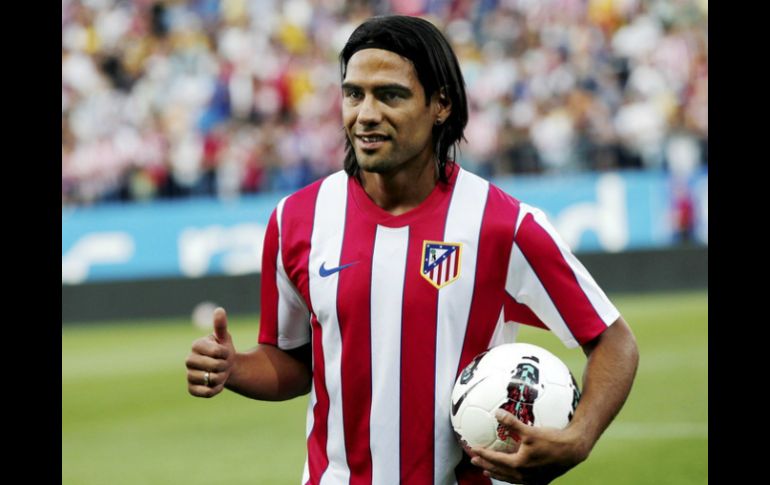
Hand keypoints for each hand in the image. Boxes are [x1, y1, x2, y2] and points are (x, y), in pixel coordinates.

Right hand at [186, 307, 235, 397]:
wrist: (224, 368)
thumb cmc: (223, 350)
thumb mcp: (224, 338)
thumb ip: (221, 325)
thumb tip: (219, 310)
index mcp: (196, 345)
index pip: (216, 352)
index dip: (226, 354)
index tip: (226, 352)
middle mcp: (189, 359)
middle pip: (214, 366)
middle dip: (225, 366)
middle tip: (224, 364)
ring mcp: (189, 374)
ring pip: (211, 380)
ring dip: (222, 378)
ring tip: (220, 373)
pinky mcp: (191, 388)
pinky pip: (206, 392)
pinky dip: (216, 389)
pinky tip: (217, 384)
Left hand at [470, 409, 588, 483]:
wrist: (573, 450)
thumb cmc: (552, 440)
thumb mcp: (530, 430)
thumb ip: (512, 422)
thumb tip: (497, 412)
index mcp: (518, 465)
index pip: (495, 460)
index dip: (482, 454)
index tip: (472, 449)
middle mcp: (523, 476)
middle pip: (499, 471)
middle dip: (485, 465)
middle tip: (474, 460)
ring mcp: (532, 480)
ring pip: (509, 478)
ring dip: (497, 473)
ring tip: (488, 470)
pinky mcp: (541, 480)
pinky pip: (520, 480)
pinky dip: (511, 475)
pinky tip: (511, 472)